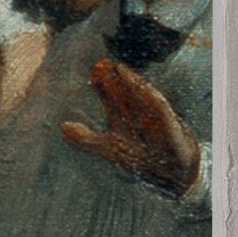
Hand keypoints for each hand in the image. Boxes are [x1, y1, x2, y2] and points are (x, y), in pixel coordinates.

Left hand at [63, 54, 199, 193]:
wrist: (174, 173)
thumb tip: (63, 126)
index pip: (111, 97)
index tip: (94, 71)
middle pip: (125, 92)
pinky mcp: (170, 125)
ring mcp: (155, 118)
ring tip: (122, 69)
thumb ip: (86, 139)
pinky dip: (154, 99)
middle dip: (114, 79)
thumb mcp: (109, 148)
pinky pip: (162, 110)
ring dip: (132, 83)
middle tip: (103, 63)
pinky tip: (145, 89)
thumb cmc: (142, 158)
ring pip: (142, 96)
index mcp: (123, 117)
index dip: (102, 85)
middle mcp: (138, 113)